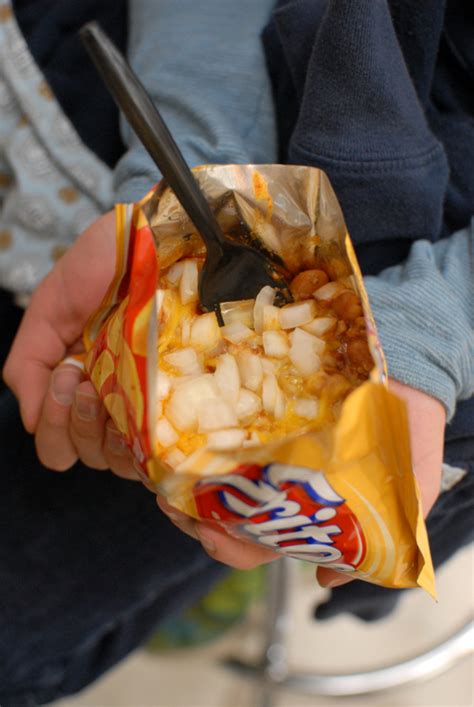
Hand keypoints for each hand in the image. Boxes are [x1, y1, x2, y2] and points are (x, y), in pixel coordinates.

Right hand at [3, 211, 137, 479]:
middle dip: (75, 423)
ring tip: (108, 384)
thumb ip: (25, 366)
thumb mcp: (48, 312)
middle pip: (87, 456)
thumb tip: (30, 422)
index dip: (55, 428)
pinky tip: (141, 412)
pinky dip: (144, 445)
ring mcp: (148, 401)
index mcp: (78, 387)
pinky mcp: (182, 394)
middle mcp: (112, 401)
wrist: (150, 236)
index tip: (66, 376)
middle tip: (83, 375)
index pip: (59, 445)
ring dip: (104, 430)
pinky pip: (162, 447)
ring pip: (120, 459)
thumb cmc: (100, 268)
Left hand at [158, 379, 444, 581]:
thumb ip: (384, 532)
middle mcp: (277, 479)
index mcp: (304, 507)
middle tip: (168, 501)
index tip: (209, 532)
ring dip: (181, 478)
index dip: (229, 545)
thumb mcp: (409, 485)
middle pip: (223, 511)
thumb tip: (325, 579)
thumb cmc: (405, 425)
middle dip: (191, 515)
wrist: (406, 361)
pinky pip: (214, 424)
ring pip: (211, 472)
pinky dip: (190, 433)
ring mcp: (260, 443)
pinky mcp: (252, 405)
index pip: (258, 541)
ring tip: (159, 471)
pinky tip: (171, 433)